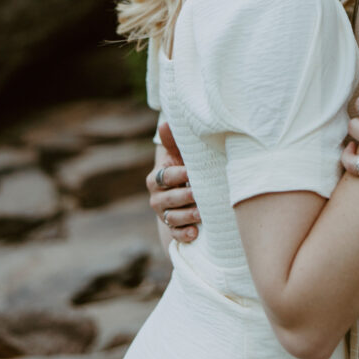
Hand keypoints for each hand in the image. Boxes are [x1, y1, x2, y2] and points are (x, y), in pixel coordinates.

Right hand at [147, 122, 200, 243]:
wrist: (187, 187)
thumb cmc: (184, 165)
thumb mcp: (179, 153)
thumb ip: (173, 140)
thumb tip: (164, 123)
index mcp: (156, 178)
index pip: (166, 177)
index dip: (178, 175)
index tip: (191, 172)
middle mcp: (157, 198)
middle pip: (168, 199)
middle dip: (184, 197)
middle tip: (199, 194)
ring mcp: (164, 215)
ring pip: (172, 218)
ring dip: (187, 216)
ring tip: (202, 214)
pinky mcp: (173, 228)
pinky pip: (176, 234)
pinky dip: (184, 235)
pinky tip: (195, 233)